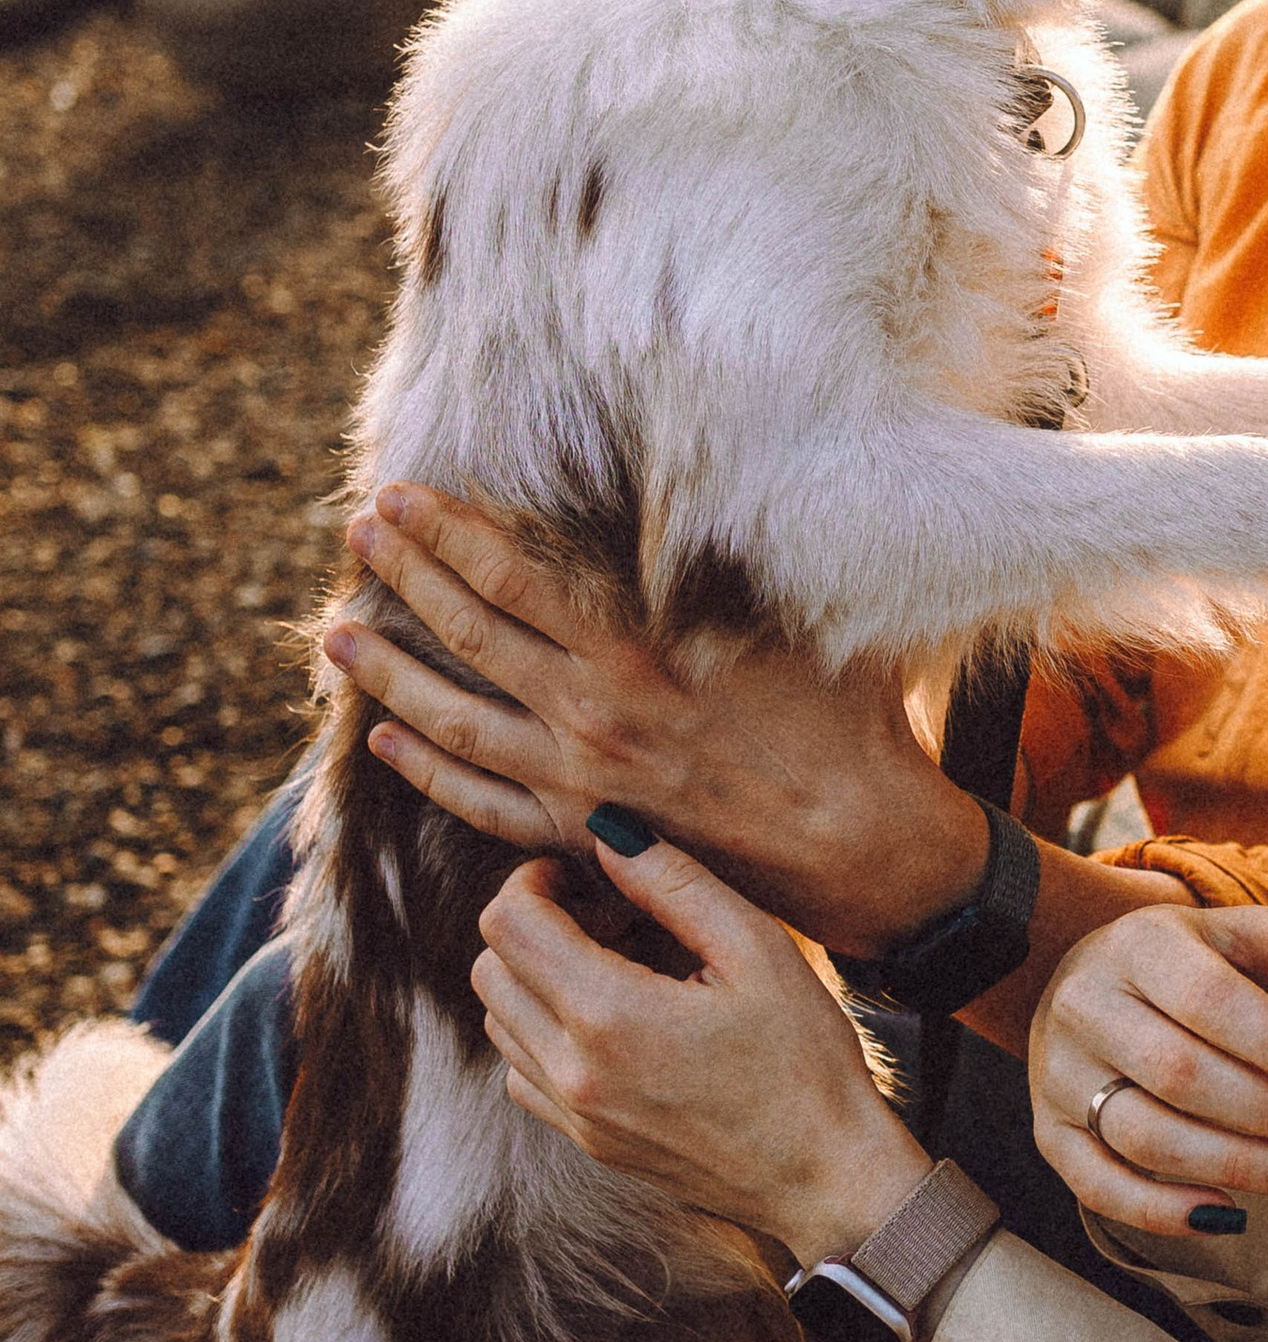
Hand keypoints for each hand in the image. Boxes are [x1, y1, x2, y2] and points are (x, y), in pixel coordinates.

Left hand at [322, 483, 986, 955]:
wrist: (858, 846)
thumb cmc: (843, 721)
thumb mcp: (789, 619)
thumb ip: (722, 568)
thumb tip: (684, 499)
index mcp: (639, 655)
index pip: (515, 579)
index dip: (451, 533)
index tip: (402, 494)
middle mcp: (593, 718)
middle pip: (471, 638)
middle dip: (406, 578)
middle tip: (356, 532)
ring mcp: (579, 784)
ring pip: (454, 723)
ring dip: (389, 675)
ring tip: (335, 635)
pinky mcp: (584, 836)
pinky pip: (480, 804)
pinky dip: (426, 772)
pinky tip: (382, 743)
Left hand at [472, 826, 926, 1266]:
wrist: (825, 1175)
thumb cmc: (806, 1060)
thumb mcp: (758, 949)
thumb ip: (674, 882)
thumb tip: (609, 835)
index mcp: (609, 1015)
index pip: (508, 924)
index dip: (535, 879)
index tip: (585, 875)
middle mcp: (573, 1071)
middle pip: (490, 969)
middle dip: (536, 924)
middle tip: (610, 917)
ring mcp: (575, 1116)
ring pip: (498, 1021)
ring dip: (537, 977)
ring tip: (616, 965)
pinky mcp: (587, 1143)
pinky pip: (523, 1073)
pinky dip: (545, 1032)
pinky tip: (613, 1020)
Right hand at [1028, 900, 1267, 1238]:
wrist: (1075, 976)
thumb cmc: (1179, 963)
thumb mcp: (1237, 937)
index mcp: (1139, 947)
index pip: (1212, 1003)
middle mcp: (1087, 1006)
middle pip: (1181, 1075)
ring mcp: (1058, 1074)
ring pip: (1146, 1135)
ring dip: (1238, 1166)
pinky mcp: (1049, 1134)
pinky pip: (1097, 1186)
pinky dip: (1162, 1212)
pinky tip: (1229, 1215)